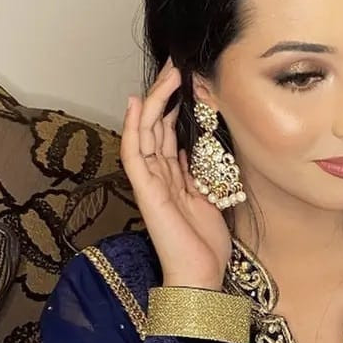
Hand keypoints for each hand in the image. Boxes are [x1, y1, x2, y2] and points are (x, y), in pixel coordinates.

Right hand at [122, 58, 231, 288]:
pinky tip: (138, 104)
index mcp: (172, 178)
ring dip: (154, 102)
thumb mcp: (209, 199)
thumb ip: (198, 174)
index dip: (174, 106)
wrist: (200, 276)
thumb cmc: (205, 246)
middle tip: (176, 66)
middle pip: (156, 127)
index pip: (168, 133)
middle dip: (166, 95)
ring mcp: (150, 184)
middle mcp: (158, 177)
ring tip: (167, 75)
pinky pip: (135, 154)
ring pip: (145, 133)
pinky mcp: (146, 192)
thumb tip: (194, 147)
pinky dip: (133, 129)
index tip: (186, 80)